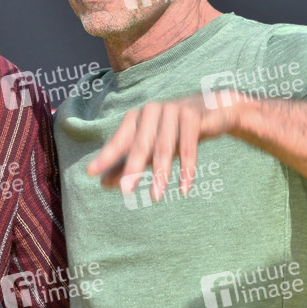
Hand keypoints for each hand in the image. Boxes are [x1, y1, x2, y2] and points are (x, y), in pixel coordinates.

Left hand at [86, 92, 238, 198]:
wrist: (214, 110)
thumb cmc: (176, 131)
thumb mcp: (152, 147)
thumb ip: (128, 163)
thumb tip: (103, 183)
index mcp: (137, 117)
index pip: (120, 140)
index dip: (107, 156)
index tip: (91, 172)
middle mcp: (151, 111)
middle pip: (141, 145)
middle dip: (132, 169)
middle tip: (125, 191)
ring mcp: (173, 111)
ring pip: (165, 148)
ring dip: (160, 174)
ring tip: (155, 197)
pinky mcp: (193, 116)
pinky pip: (189, 147)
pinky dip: (186, 170)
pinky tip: (183, 189)